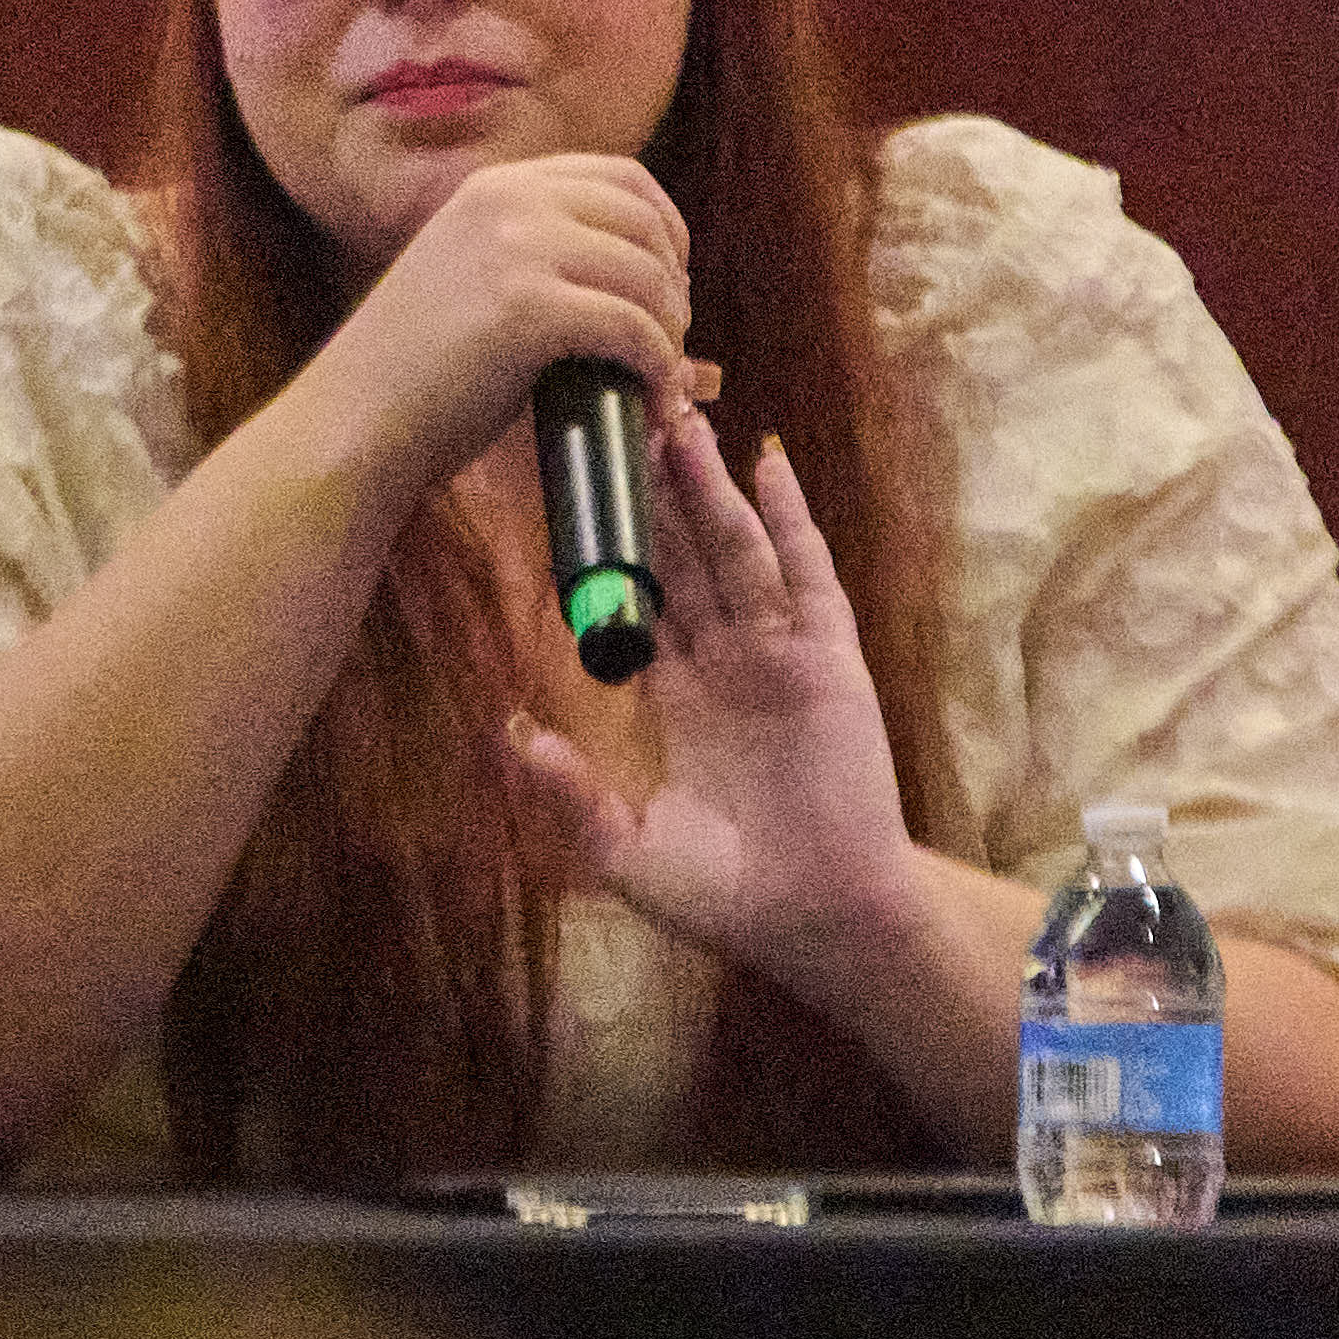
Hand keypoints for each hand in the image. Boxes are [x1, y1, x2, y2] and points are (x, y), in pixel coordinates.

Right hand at [275, 151, 693, 500]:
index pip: (621, 175)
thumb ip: (539, 257)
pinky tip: (650, 400)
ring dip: (671, 332)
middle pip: (645, 219)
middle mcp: (507, 199)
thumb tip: (639, 278)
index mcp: (494, 186)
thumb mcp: (473, 278)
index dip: (665, 226)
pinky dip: (656, 367)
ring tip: (661, 377)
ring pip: (648, 276)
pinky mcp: (528, 309)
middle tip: (672, 339)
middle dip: (675, 281)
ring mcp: (516, 248)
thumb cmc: (414, 374)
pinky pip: (632, 328)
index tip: (670, 280)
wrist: (351, 423)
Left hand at [509, 404, 919, 988]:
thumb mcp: (625, 849)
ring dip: (709, 486)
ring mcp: (782, 653)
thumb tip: (510, 731)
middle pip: (685, 557)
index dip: (610, 547)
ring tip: (681, 417)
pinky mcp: (829, 657)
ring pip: (737, 550)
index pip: (637, 600)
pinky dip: (790, 517)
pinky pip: (808, 575)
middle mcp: (728, 662)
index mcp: (679, 697)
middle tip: (624, 418)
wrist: (818, 920)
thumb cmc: (728, 896)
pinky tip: (769, 462)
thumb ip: (571, 791)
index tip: (576, 488)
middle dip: (656, 492)